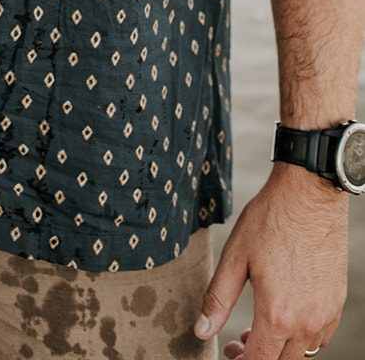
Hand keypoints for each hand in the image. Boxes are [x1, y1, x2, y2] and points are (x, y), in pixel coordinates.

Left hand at [194, 167, 347, 358]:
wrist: (310, 195)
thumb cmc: (271, 220)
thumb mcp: (235, 256)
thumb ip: (218, 298)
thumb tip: (202, 330)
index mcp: (278, 314)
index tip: (229, 350)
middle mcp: (307, 321)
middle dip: (258, 358)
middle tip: (239, 341)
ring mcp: (326, 314)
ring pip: (304, 353)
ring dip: (281, 350)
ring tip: (261, 328)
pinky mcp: (337, 302)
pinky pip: (321, 337)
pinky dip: (302, 337)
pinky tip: (286, 316)